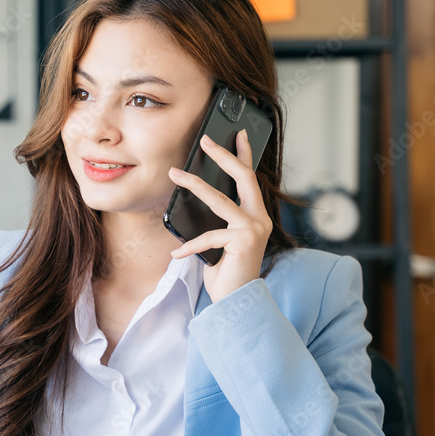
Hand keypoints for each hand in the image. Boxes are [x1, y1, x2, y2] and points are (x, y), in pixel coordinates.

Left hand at [167, 131, 271, 302]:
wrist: (237, 302)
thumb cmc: (227, 271)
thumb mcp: (220, 240)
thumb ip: (216, 220)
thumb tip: (194, 199)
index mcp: (256, 215)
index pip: (249, 179)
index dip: (244, 154)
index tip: (236, 133)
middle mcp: (260, 218)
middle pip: (243, 177)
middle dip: (223, 156)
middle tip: (204, 140)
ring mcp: (254, 229)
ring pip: (219, 200)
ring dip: (194, 185)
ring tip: (175, 175)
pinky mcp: (243, 242)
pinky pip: (209, 237)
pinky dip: (190, 246)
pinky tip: (176, 254)